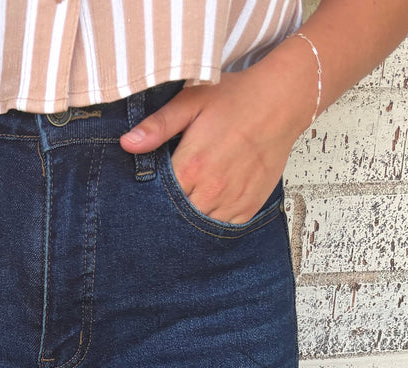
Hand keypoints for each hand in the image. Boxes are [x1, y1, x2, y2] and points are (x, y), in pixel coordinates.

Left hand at [119, 37, 318, 224]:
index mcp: (192, 165)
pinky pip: (224, 229)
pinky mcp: (248, 206)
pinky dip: (214, 224)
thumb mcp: (191, 101)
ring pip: (200, 227)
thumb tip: (127, 144)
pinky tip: (208, 210)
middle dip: (170, 212)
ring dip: (192, 221)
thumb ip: (158, 125)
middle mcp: (211, 189)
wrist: (281, 102)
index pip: (159, 198)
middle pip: (178, 217)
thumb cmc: (235, 98)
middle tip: (167, 203)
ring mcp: (232, 201)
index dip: (151, 198)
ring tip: (187, 207)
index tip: (146, 196)